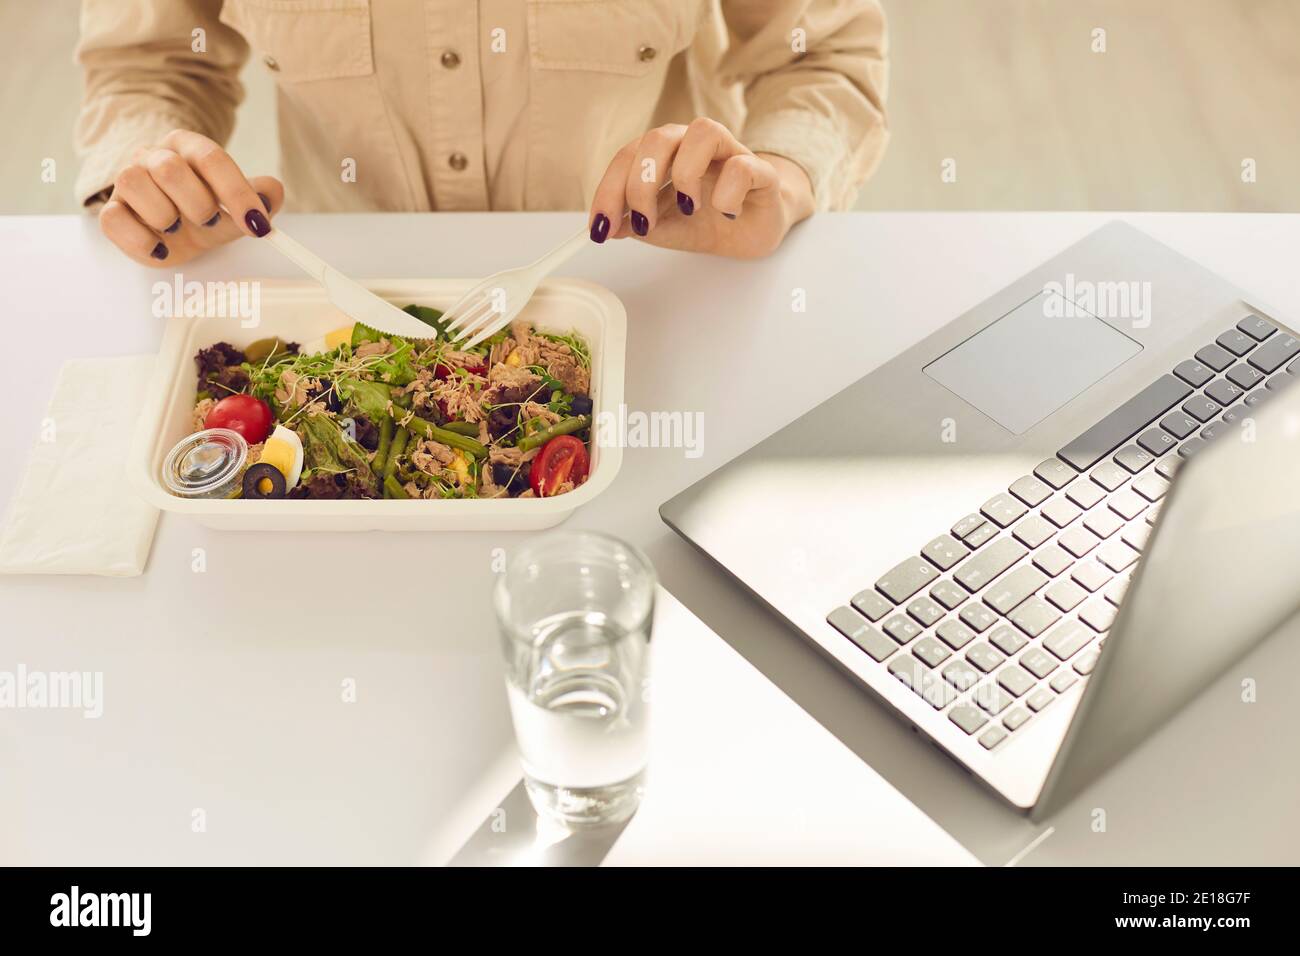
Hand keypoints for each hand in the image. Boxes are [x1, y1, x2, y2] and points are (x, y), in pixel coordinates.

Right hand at [98, 129, 282, 266]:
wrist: (172, 230)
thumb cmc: (204, 212)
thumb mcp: (236, 207)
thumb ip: (259, 198)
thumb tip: (272, 192)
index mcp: (186, 147)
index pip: (210, 158)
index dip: (236, 192)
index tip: (257, 224)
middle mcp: (152, 157)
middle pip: (168, 168)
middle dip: (198, 204)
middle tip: (210, 222)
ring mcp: (127, 182)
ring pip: (132, 182)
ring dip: (164, 216)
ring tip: (178, 229)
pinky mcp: (112, 212)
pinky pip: (112, 219)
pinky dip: (141, 240)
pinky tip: (161, 249)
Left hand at [588, 118, 813, 258]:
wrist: (755, 229)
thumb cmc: (708, 221)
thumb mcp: (665, 228)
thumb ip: (636, 224)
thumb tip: (606, 226)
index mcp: (665, 152)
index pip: (628, 157)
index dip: (609, 190)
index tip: (600, 227)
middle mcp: (693, 143)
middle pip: (659, 138)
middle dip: (641, 184)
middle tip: (643, 224)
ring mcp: (729, 151)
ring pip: (702, 132)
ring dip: (685, 174)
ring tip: (689, 209)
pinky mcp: (760, 170)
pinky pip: (742, 166)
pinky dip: (727, 193)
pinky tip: (725, 212)